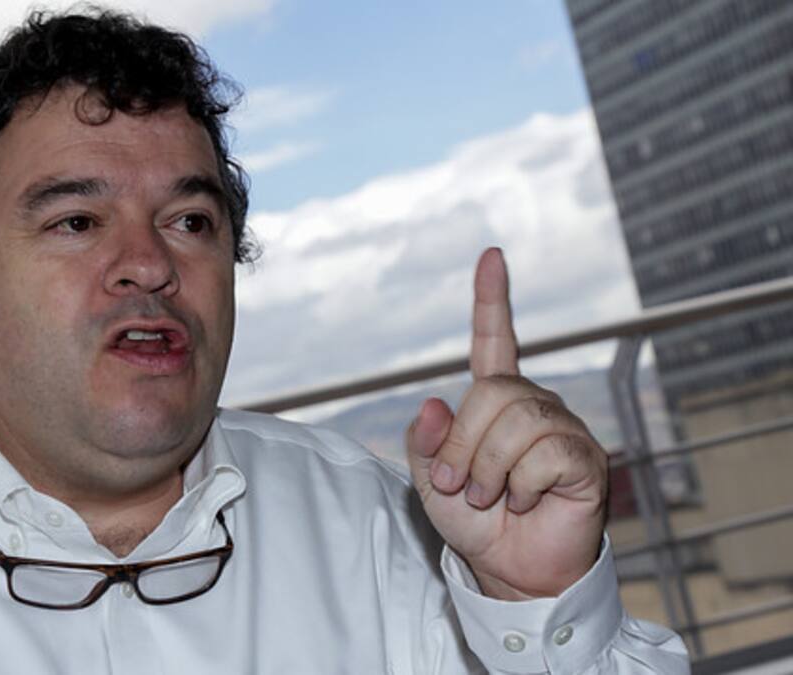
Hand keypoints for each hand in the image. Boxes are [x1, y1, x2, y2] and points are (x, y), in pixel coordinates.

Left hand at [405, 248, 606, 599]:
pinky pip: (544, 455)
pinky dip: (519, 487)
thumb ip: (425, 441)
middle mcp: (533, 405)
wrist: (507, 569)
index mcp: (495, 400)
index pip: (496, 339)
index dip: (492, 298)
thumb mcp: (430, 479)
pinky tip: (526, 503)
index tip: (492, 255)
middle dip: (464, 444)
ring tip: (494, 499)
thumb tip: (434, 403)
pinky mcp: (584, 459)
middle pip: (493, 392)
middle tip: (461, 486)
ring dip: (489, 471)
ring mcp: (562, 429)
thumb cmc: (473, 520)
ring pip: (517, 423)